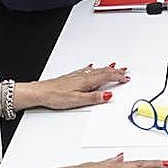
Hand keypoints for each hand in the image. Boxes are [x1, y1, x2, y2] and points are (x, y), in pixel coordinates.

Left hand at [15, 64, 129, 110]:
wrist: (41, 92)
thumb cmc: (56, 96)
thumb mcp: (77, 101)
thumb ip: (94, 97)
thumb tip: (108, 95)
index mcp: (87, 81)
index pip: (106, 77)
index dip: (117, 77)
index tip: (126, 78)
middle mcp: (83, 76)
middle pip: (103, 72)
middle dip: (115, 71)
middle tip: (125, 72)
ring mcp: (77, 75)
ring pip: (96, 70)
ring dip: (106, 69)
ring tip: (114, 66)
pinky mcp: (72, 77)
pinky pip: (86, 70)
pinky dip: (93, 68)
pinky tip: (92, 67)